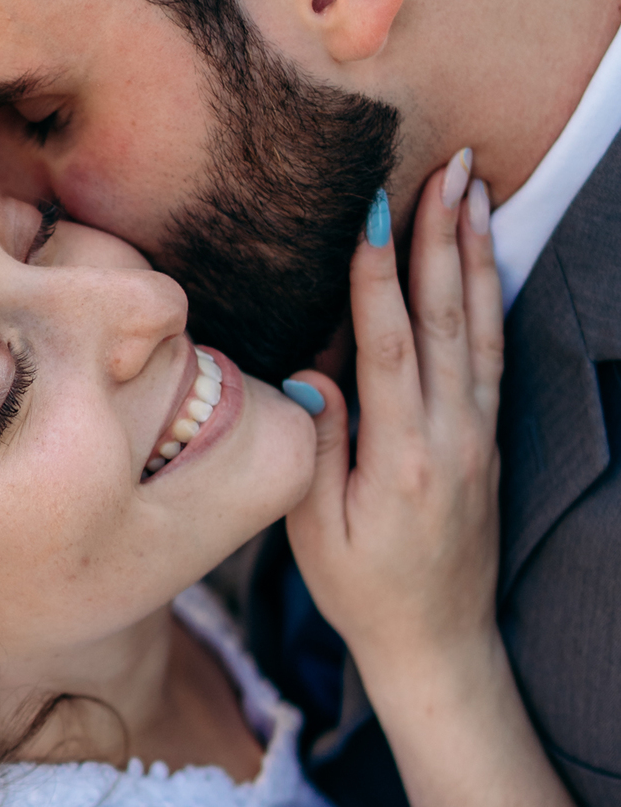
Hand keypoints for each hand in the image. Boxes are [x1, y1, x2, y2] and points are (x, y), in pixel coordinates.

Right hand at [285, 154, 503, 705]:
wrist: (439, 642)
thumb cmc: (363, 591)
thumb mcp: (315, 530)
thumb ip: (320, 445)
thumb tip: (314, 371)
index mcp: (401, 455)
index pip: (388, 344)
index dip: (378, 273)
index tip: (375, 209)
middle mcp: (450, 434)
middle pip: (446, 316)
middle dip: (444, 235)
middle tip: (448, 165)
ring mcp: (478, 433)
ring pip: (480, 325)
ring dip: (476, 252)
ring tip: (475, 189)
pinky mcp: (487, 437)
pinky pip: (493, 352)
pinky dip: (489, 296)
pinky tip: (484, 258)